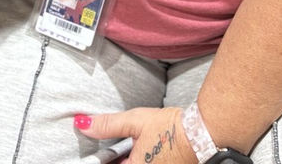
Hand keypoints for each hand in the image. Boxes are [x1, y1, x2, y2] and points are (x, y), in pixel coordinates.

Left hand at [75, 106, 195, 162]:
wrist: (198, 132)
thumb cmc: (168, 128)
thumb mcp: (134, 121)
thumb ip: (107, 125)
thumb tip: (82, 124)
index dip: (99, 159)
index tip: (95, 153)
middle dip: (113, 158)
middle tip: (113, 147)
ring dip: (124, 158)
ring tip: (126, 146)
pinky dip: (134, 159)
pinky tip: (136, 149)